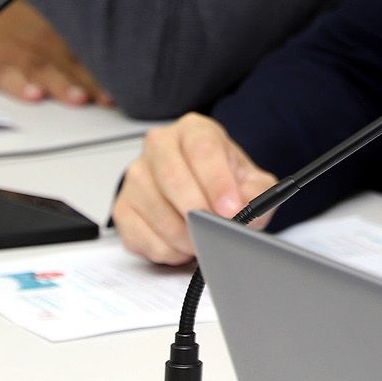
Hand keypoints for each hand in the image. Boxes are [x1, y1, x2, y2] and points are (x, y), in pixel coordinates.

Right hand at [113, 114, 277, 265]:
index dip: (217, 182)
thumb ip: (258, 193)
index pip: (202, 150)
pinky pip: (142, 236)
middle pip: (173, 177)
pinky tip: (182, 245)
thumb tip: (250, 209)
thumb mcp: (251, 182)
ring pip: (156, 210)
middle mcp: (159, 146)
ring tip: (205, 240)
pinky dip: (167, 249)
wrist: (199, 190)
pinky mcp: (123, 208)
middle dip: (198, 211)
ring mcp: (136, 177)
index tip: (231, 208)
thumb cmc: (223, 182)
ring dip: (185, 235)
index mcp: (193, 131)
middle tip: (217, 230)